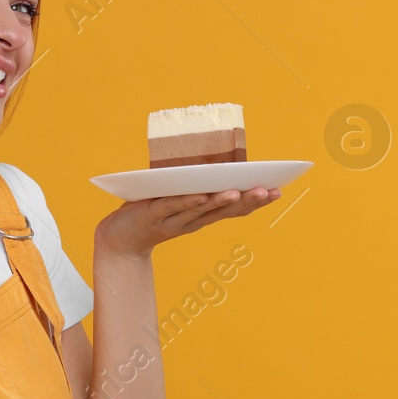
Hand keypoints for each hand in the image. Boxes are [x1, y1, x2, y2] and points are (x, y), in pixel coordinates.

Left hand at [96, 186, 280, 257]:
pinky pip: (173, 207)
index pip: (233, 210)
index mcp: (201, 217)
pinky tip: (201, 195)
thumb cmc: (148, 213)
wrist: (118, 239)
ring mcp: (173, 220)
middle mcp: (192, 221)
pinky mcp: (152, 215)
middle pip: (224, 211)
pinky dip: (188, 201)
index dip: (256, 203)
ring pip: (202, 210)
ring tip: (239, 190)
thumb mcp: (176, 198)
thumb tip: (214, 159)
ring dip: (221, 200)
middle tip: (268, 189)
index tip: (279, 190)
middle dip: (248, 200)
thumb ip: (193, 185)